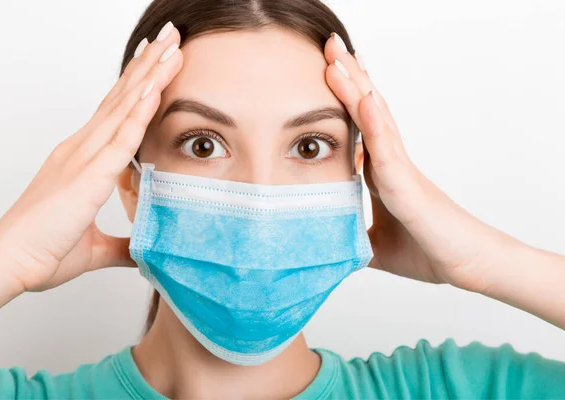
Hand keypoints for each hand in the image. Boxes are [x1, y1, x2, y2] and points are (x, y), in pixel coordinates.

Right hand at [0, 25, 182, 292]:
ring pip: (123, 108)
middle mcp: (81, 149)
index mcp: (81, 160)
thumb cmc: (42, 250)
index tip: (156, 62)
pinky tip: (155, 88)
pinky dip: (138, 112)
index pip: (116, 113)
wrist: (12, 264)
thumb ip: (121, 243)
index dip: (137, 85)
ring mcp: (83, 158)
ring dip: (150, 76)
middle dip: (148, 66)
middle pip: (121, 98)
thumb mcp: (95, 246)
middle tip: (169, 36)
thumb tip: (142, 249)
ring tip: (170, 46)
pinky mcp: (88, 175)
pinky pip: (120, 139)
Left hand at [323, 33, 508, 292]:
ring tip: (339, 56)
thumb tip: (327, 243)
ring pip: (376, 121)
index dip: (342, 98)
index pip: (358, 127)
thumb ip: (351, 236)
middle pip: (367, 111)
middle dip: (348, 77)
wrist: (467, 266)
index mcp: (381, 173)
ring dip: (356, 88)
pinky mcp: (409, 188)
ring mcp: (401, 171)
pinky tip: (364, 99)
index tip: (326, 70)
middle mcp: (391, 163)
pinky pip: (388, 153)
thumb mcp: (374, 245)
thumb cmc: (428, 250)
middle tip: (329, 44)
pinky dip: (375, 125)